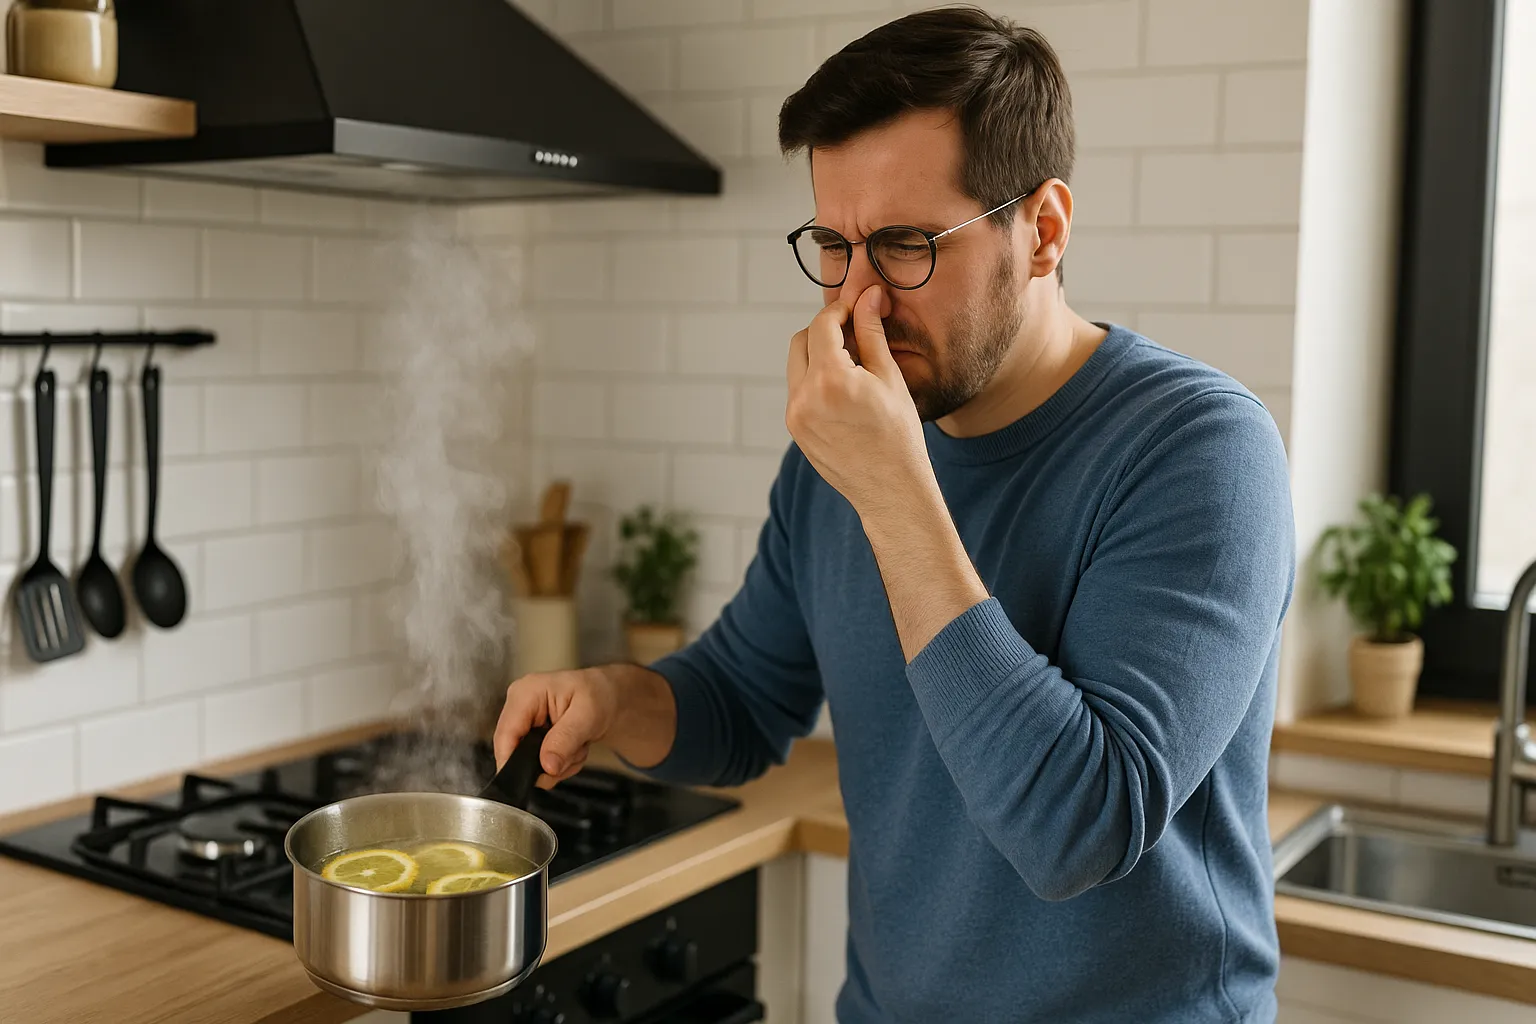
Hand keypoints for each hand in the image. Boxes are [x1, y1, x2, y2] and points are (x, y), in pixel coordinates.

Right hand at [494, 664, 675, 786]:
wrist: (609, 698)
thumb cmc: (599, 695)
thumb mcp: (588, 715)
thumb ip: (565, 740)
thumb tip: (546, 766)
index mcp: (525, 693)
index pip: (506, 735)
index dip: (515, 762)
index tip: (540, 776)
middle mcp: (518, 708)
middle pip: (515, 754)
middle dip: (548, 762)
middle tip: (575, 752)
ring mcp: (524, 724)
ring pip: (529, 764)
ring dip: (559, 765)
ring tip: (577, 746)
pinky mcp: (530, 737)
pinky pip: (538, 764)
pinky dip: (559, 764)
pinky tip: (573, 748)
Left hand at [787, 285, 930, 513]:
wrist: (891, 490)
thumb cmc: (899, 435)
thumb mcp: (889, 377)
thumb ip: (872, 332)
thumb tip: (868, 294)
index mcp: (830, 380)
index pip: (822, 325)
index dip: (840, 310)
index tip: (857, 309)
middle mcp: (803, 397)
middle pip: (801, 341)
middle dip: (824, 332)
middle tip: (854, 336)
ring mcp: (795, 416)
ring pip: (797, 366)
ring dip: (818, 356)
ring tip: (853, 367)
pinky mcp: (795, 430)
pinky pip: (799, 392)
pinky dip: (816, 381)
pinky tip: (845, 393)